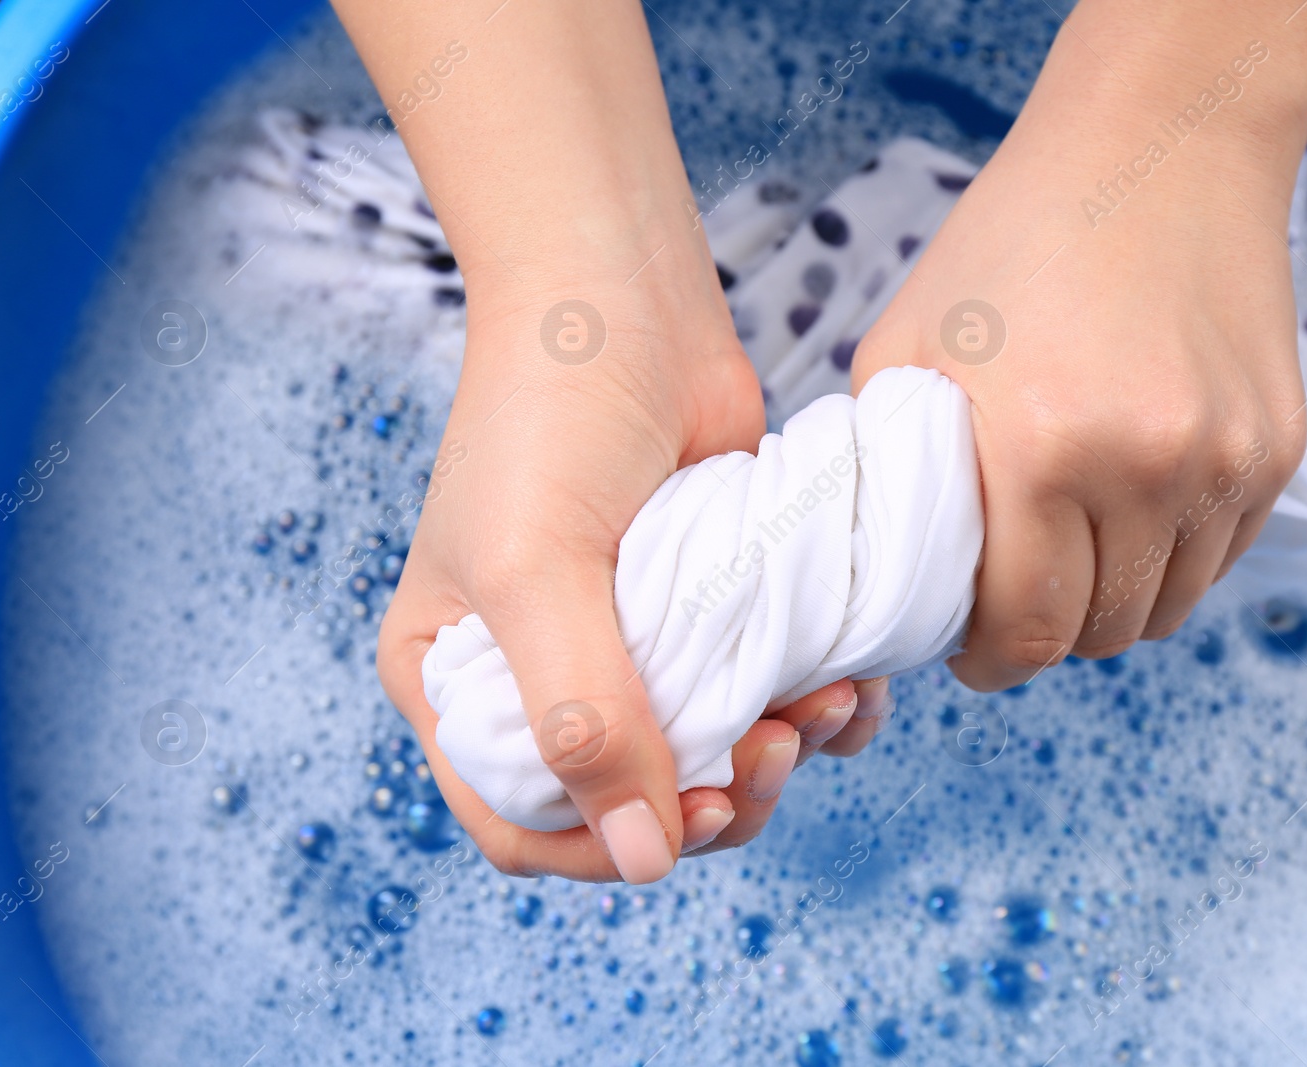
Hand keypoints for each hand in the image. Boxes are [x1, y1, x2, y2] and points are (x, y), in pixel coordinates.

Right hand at [333, 0, 895, 881]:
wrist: (622, 298)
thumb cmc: (545, 420)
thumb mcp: (536, 573)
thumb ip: (582, 718)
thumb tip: (645, 859)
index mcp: (459, 682)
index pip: (520, 821)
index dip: (603, 848)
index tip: (691, 821)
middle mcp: (543, 675)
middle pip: (631, 806)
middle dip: (714, 803)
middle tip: (774, 755)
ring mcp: (634, 647)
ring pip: (714, 762)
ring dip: (780, 760)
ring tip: (824, 711)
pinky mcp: (714, 613)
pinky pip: (768, 698)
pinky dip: (817, 710)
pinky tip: (847, 684)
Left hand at [848, 0, 1306, 687]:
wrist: (1156, 149)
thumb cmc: (1011, 244)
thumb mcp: (904, 350)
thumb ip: (891, 474)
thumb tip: (890, 575)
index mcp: (1043, 448)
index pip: (1027, 630)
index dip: (991, 661)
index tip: (973, 652)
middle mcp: (1149, 468)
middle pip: (1102, 632)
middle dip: (1046, 637)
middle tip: (1013, 600)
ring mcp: (1227, 463)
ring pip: (1169, 607)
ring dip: (1113, 605)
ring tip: (1071, 557)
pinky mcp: (1277, 449)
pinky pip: (1220, 557)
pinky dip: (1170, 559)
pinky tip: (1127, 509)